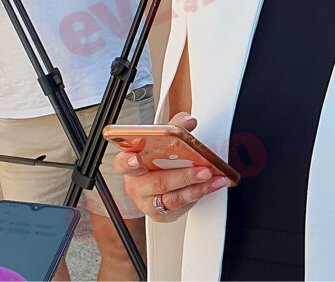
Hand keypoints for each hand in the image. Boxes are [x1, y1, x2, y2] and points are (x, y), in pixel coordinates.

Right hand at [113, 112, 232, 222]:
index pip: (123, 163)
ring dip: (196, 187)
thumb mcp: (163, 140)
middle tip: (202, 169)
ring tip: (211, 176)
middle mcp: (136, 185)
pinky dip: (199, 193)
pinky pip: (180, 206)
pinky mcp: (161, 214)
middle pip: (157, 182)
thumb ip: (174, 126)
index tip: (136, 158)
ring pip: (172, 197)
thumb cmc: (157, 159)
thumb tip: (188, 121)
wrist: (161, 181)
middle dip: (182, 176)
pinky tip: (211, 185)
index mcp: (130, 163)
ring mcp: (147, 202)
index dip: (128, 161)